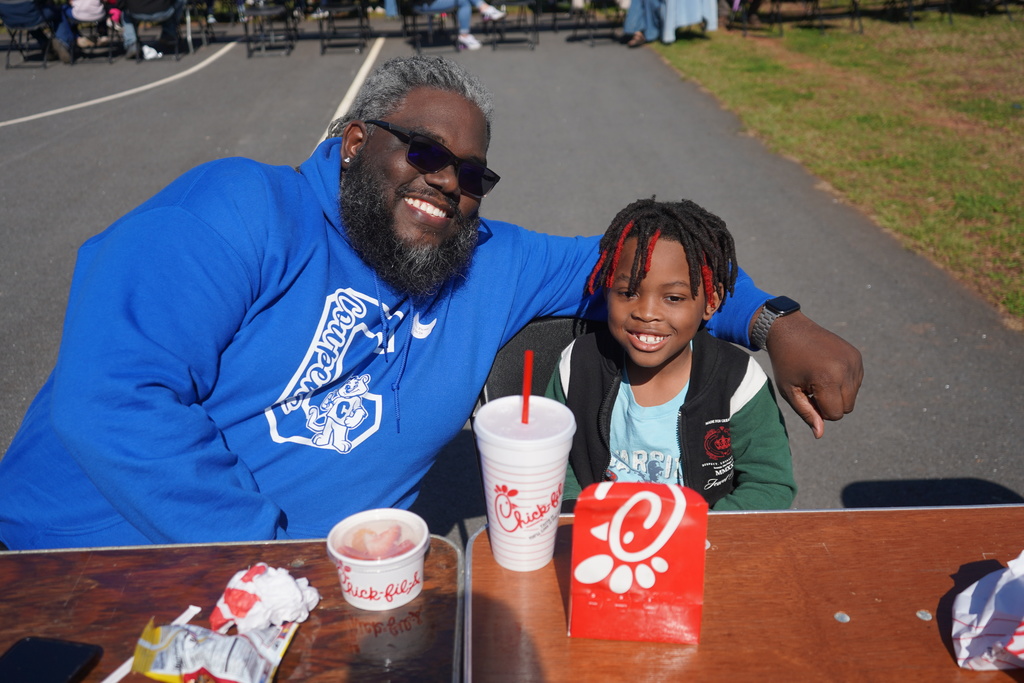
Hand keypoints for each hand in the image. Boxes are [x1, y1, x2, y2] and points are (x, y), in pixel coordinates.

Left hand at [761, 311, 862, 438]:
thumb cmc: (785, 363)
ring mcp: (853, 360)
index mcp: (827, 379)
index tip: (807, 396)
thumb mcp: (790, 391)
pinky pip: (856, 381)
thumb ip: (806, 413)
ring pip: (853, 396)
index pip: (835, 414)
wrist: (789, 329)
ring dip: (837, 393)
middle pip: (847, 407)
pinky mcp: (856, 355)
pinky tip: (826, 369)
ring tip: (818, 377)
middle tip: (812, 388)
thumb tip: (820, 434)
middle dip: (830, 404)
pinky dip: (843, 381)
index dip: (819, 411)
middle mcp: (845, 369)